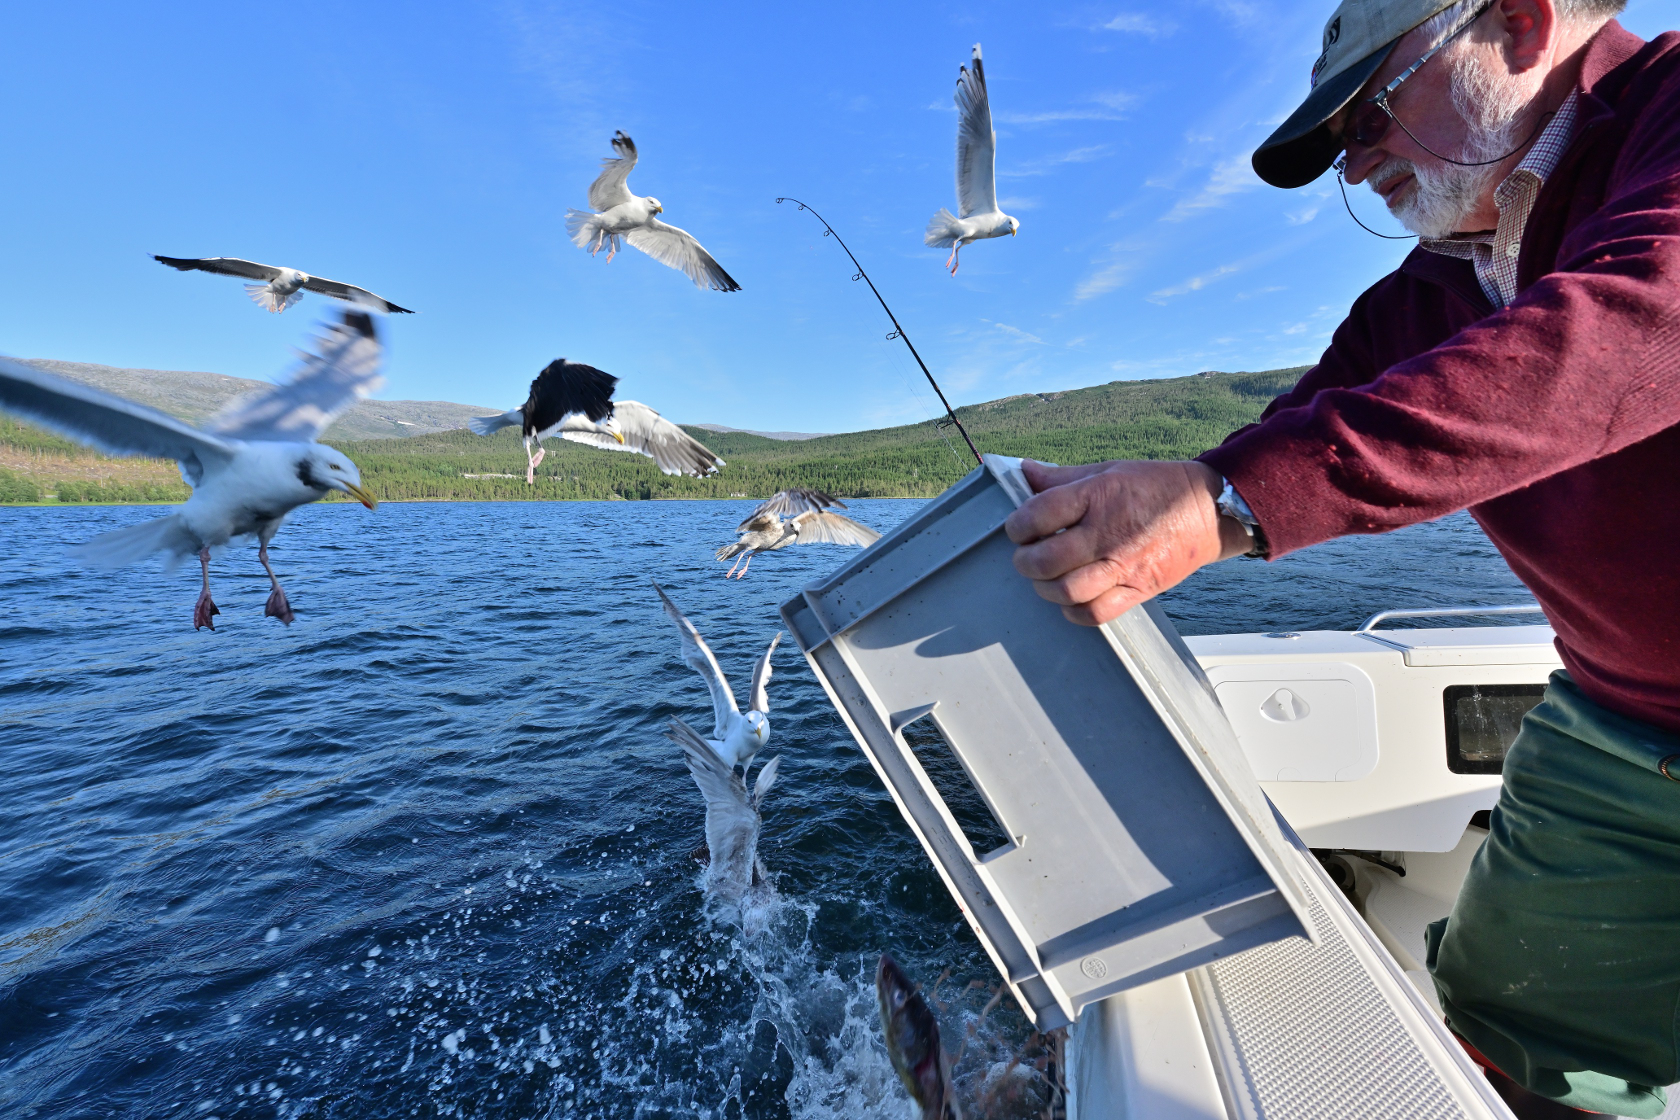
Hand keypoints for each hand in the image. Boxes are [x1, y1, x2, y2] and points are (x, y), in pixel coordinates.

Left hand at [1005, 459, 1250, 625]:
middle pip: (1047, 559)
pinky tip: (1071, 599)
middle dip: (1025, 561)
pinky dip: (1074, 612)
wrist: (1209, 510)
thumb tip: (1023, 472)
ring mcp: (1124, 565)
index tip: (1018, 529)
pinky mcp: (1139, 590)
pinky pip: (1096, 613)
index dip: (1017, 526)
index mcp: (1099, 496)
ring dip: (1045, 588)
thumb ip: (1062, 477)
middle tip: (1026, 557)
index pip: (1038, 515)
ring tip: (1045, 579)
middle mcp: (1109, 532)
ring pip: (1067, 591)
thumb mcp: (1108, 470)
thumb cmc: (1156, 486)